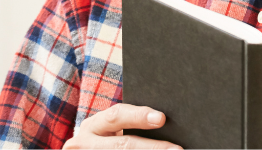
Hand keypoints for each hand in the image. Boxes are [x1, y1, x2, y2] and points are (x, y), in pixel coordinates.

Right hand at [65, 103, 180, 148]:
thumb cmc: (108, 138)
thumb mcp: (111, 128)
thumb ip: (131, 122)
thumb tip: (164, 120)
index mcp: (93, 126)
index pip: (117, 116)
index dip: (139, 116)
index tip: (161, 119)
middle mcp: (85, 144)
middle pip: (122, 145)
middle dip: (152, 147)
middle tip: (176, 149)